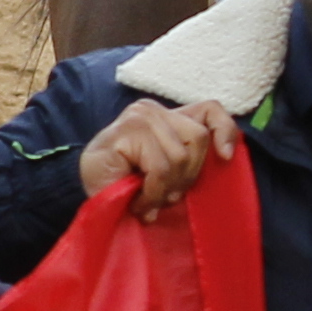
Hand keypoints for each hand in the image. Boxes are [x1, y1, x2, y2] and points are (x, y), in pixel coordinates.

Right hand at [76, 97, 241, 216]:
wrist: (85, 192)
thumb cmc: (126, 184)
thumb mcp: (167, 171)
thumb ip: (189, 159)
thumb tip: (226, 156)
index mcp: (169, 117)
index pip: (210, 110)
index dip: (225, 131)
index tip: (226, 158)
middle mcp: (155, 110)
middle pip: (198, 138)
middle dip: (187, 176)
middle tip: (165, 195)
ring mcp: (140, 116)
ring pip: (179, 156)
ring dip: (165, 188)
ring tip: (147, 200)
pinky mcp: (129, 129)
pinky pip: (160, 166)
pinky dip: (153, 191)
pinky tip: (138, 200)